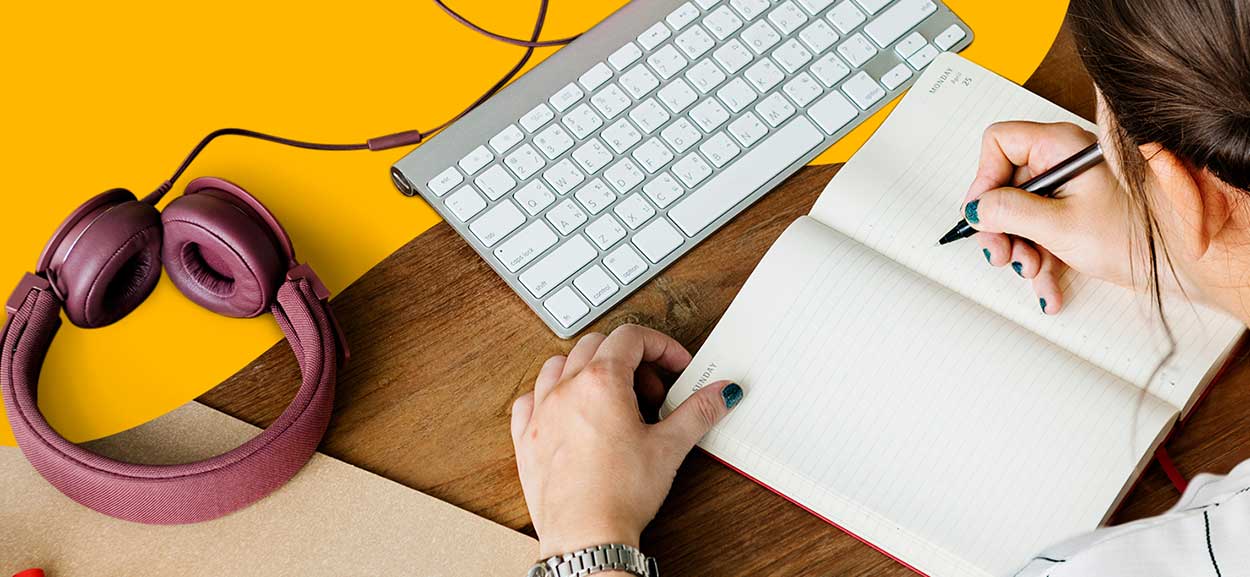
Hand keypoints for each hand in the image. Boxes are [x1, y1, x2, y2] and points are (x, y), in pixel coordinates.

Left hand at [510, 324, 740, 558]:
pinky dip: (551, 394)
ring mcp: (541, 412)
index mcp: (601, 382)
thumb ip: (698, 412)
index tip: (676, 367)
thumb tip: (722, 393)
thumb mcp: (669, 448)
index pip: (632, 337)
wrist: (584, 536)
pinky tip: (568, 411)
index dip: (661, 346)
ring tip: (612, 397)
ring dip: (588, 368)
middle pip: (597, 345)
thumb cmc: (619, 494)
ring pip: (559, 364)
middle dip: (630, 359)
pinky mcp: (526, 438)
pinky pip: (530, 398)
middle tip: (652, 392)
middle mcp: (566, 389)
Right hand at [963, 121, 1136, 313]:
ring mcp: (1066, 189)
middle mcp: (1061, 162)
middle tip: (1000, 253)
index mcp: (1060, 146)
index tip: (982, 212)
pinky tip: (1047, 285)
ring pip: (1018, 214)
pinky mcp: (1070, 215)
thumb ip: (1010, 212)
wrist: (1176, 265)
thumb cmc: (1132, 235)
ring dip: (1019, 249)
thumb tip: (976, 208)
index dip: (984, 177)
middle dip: (1000, 226)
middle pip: (1005, 185)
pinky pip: (1038, 233)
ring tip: (1032, 272)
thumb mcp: (1060, 225)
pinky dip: (1038, 260)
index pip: (999, 143)